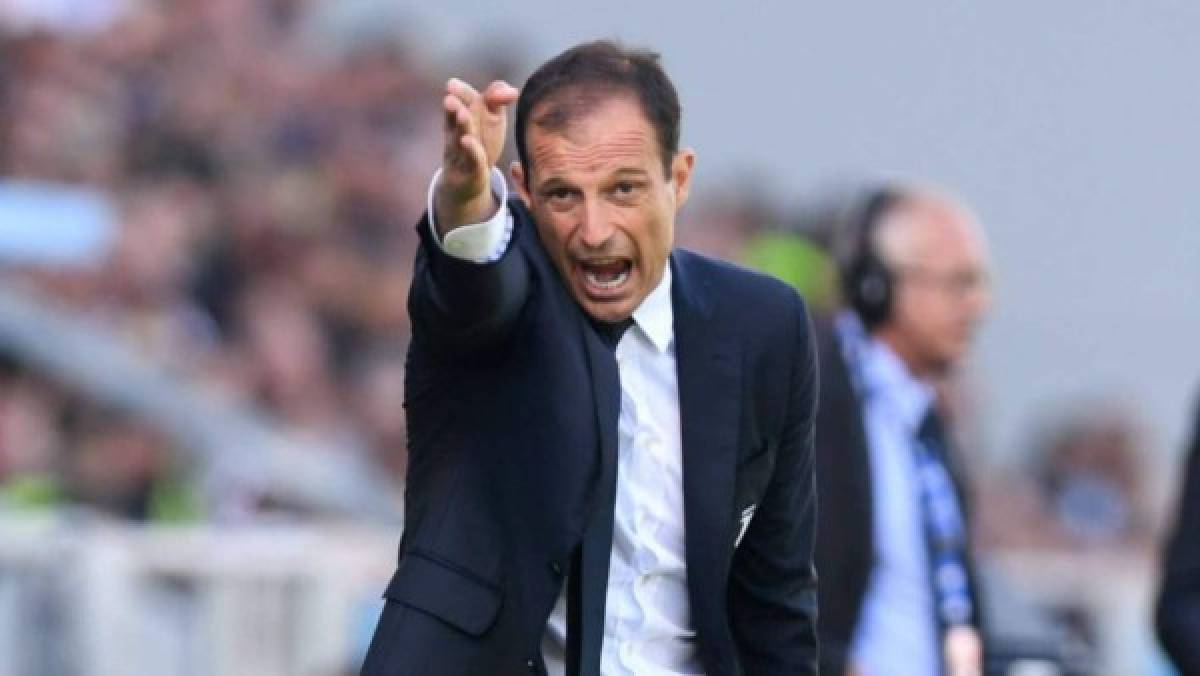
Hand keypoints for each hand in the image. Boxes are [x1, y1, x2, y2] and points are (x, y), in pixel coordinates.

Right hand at [434, 78, 518, 232]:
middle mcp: (458, 129)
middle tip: (449, 98)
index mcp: (464, 113)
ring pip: (459, 136)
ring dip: (461, 125)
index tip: (451, 84)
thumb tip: (514, 91)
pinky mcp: (468, 168)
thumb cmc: (482, 140)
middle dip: (452, 107)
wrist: (470, 177)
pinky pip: (470, 158)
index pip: (461, 99)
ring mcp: (460, 149)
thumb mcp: (491, 116)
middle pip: (454, 117)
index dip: (459, 91)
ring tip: (461, 114)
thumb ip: (498, 98)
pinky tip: (467, 141)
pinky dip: (469, 150)